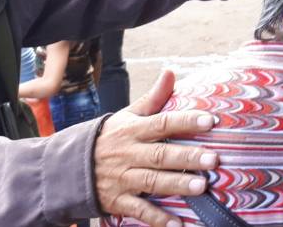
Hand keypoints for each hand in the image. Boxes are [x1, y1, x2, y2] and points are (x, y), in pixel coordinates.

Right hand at [94, 70, 220, 226]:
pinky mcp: (117, 201)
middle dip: (187, 157)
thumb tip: (170, 72)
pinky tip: (177, 224)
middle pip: (160, 155)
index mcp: (132, 130)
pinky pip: (138, 211)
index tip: (210, 121)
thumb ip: (153, 98)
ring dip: (177, 185)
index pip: (162, 123)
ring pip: (152, 181)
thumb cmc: (109, 137)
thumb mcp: (127, 115)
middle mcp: (128, 154)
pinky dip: (157, 219)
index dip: (186, 121)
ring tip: (202, 187)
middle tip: (213, 160)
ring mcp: (122, 179)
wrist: (69, 167)